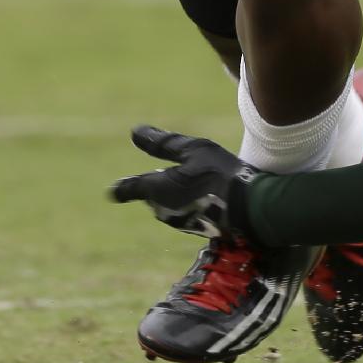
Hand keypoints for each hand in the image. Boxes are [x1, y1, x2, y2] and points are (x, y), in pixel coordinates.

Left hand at [108, 125, 257, 238]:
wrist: (249, 207)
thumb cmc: (218, 173)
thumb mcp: (193, 150)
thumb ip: (163, 143)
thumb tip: (135, 132)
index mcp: (158, 190)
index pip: (132, 188)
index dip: (124, 188)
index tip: (114, 192)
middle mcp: (163, 210)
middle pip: (155, 195)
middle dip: (161, 185)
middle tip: (177, 172)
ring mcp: (179, 222)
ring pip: (170, 205)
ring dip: (178, 194)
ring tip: (200, 183)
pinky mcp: (195, 230)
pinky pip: (186, 213)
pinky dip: (192, 203)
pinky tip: (211, 196)